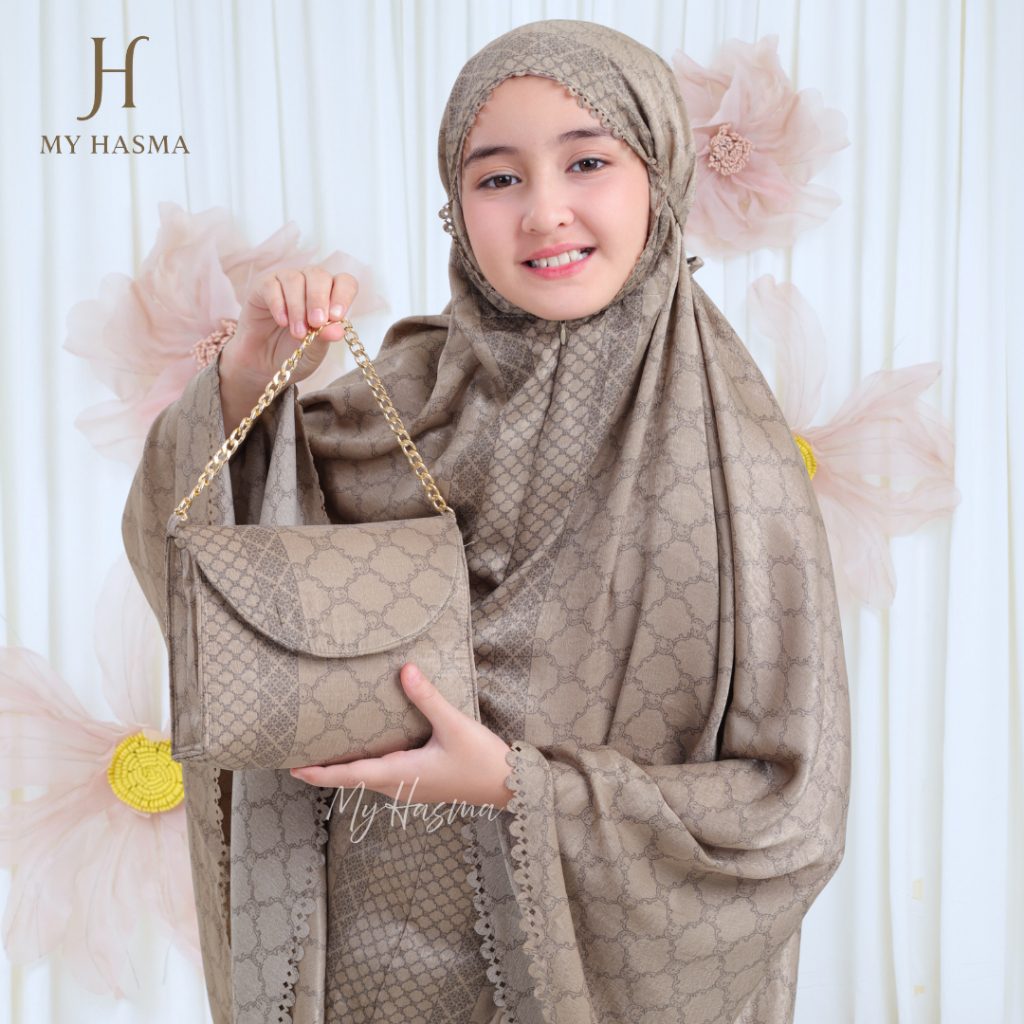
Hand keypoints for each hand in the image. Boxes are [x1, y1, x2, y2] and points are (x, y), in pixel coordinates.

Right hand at [218, 264, 358, 433]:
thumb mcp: (314, 353)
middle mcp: (307, 287)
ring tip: (298, 333)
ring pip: (296, 277)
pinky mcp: (261, 289)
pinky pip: (272, 284)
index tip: (339, 318)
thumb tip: (336, 327)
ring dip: (300, 305)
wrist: (262, 370)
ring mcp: (283, 284)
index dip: (343, 295)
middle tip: (317, 327)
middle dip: (321, 300)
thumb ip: (325, 338)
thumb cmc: (291, 359)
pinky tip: (283, 323)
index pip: (343, 281)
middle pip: (320, 275)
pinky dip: (280, 302)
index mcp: (327, 298)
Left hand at [289, 664, 515, 811]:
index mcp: (400, 775)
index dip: (320, 773)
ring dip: (345, 768)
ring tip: (325, 753)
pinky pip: (383, 775)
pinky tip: (368, 750)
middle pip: (353, 778)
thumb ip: (427, 698)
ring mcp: (410, 788)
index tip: (293, 768)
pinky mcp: (421, 784)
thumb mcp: (454, 725)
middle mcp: (399, 786)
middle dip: (325, 770)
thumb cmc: (481, 760)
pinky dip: (366, 765)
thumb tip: (404, 670)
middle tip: (298, 757)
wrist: (509, 786)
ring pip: (368, 778)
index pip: (350, 775)